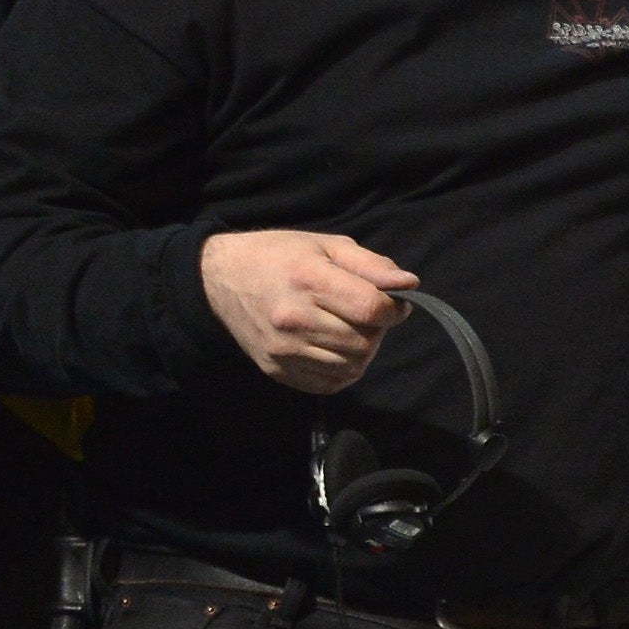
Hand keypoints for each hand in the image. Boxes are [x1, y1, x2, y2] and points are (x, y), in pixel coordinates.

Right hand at [200, 230, 415, 393]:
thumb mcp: (328, 245)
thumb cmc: (280, 255)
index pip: (371, 309)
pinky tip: (333, 347)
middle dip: (376, 329)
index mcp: (308, 280)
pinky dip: (342, 369)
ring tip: (347, 329)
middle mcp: (293, 318)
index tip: (393, 302)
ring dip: (361, 350)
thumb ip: (372, 265)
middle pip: (364, 342)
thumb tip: (409, 285)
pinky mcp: (276, 369)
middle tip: (364, 314)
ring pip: (351, 366)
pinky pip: (330, 383)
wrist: (219, 279)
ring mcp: (282, 349)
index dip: (395, 309)